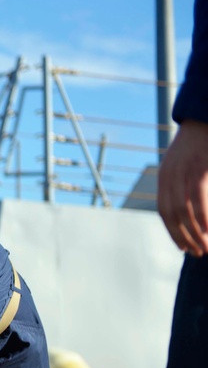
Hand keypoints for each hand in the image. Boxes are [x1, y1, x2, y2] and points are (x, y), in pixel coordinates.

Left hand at [158, 120, 207, 255]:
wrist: (206, 114)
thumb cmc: (202, 141)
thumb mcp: (186, 162)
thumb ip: (185, 182)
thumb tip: (189, 206)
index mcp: (165, 176)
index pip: (164, 211)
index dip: (173, 231)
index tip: (183, 247)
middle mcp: (169, 176)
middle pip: (172, 215)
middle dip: (184, 237)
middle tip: (196, 253)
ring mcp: (183, 172)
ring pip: (184, 211)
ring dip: (195, 233)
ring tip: (206, 247)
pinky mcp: (199, 168)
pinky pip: (198, 199)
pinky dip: (204, 217)